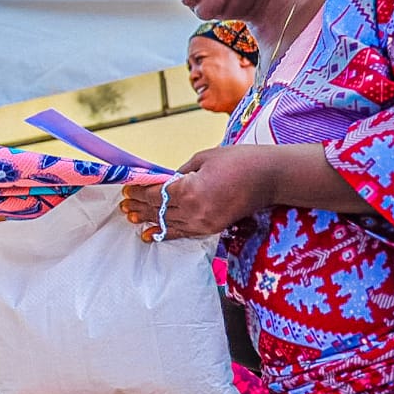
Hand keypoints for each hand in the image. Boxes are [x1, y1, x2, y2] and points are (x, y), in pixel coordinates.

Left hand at [119, 145, 277, 241]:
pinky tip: (150, 234)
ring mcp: (203, 223)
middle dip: (138, 206)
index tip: (126, 188)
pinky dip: (165, 232)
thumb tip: (162, 182)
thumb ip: (179, 173)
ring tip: (130, 217)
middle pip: (158, 210)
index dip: (138, 192)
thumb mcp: (202, 159)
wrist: (269, 177)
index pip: (155, 194)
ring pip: (167, 224)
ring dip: (147, 220)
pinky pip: (182, 232)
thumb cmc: (238, 161)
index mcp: (189, 190)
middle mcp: (194, 211)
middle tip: (123, 205)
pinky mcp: (211, 228)